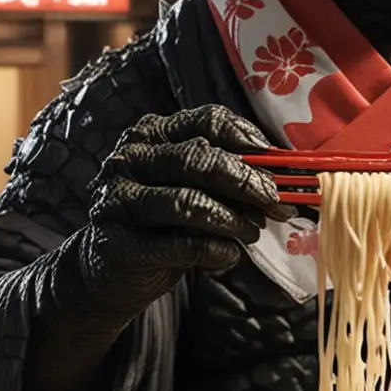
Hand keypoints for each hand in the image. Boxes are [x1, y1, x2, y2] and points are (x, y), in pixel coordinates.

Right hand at [82, 105, 289, 288]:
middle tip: (275, 202)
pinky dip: (215, 250)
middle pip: (199, 158)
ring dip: (232, 219)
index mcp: (153, 134)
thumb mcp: (189, 188)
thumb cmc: (160, 222)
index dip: (246, 138)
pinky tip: (229, 254)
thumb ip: (225, 179)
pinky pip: (179, 244)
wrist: (110, 270)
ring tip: (253, 232)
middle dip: (246, 181)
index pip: (206, 120)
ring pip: (188, 202)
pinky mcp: (120, 242)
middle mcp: (131, 159)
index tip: (276, 161)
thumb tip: (280, 181)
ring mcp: (120, 199)